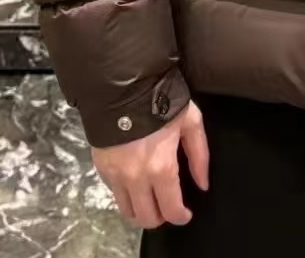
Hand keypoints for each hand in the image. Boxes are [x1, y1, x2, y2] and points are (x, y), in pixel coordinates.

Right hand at [93, 101, 208, 229]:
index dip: (181, 217)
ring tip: (150, 198)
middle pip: (147, 219)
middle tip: (167, 205)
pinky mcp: (102, 168)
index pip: (171, 210)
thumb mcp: (190, 121)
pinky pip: (114, 194)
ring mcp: (116, 175)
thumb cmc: (162, 101)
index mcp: (161, 168)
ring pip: (128, 212)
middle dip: (161, 217)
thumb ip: (199, 155)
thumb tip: (203, 183)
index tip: (185, 213)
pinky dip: (125, 194)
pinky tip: (134, 182)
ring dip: (141, 210)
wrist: (123, 85)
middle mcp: (136, 178)